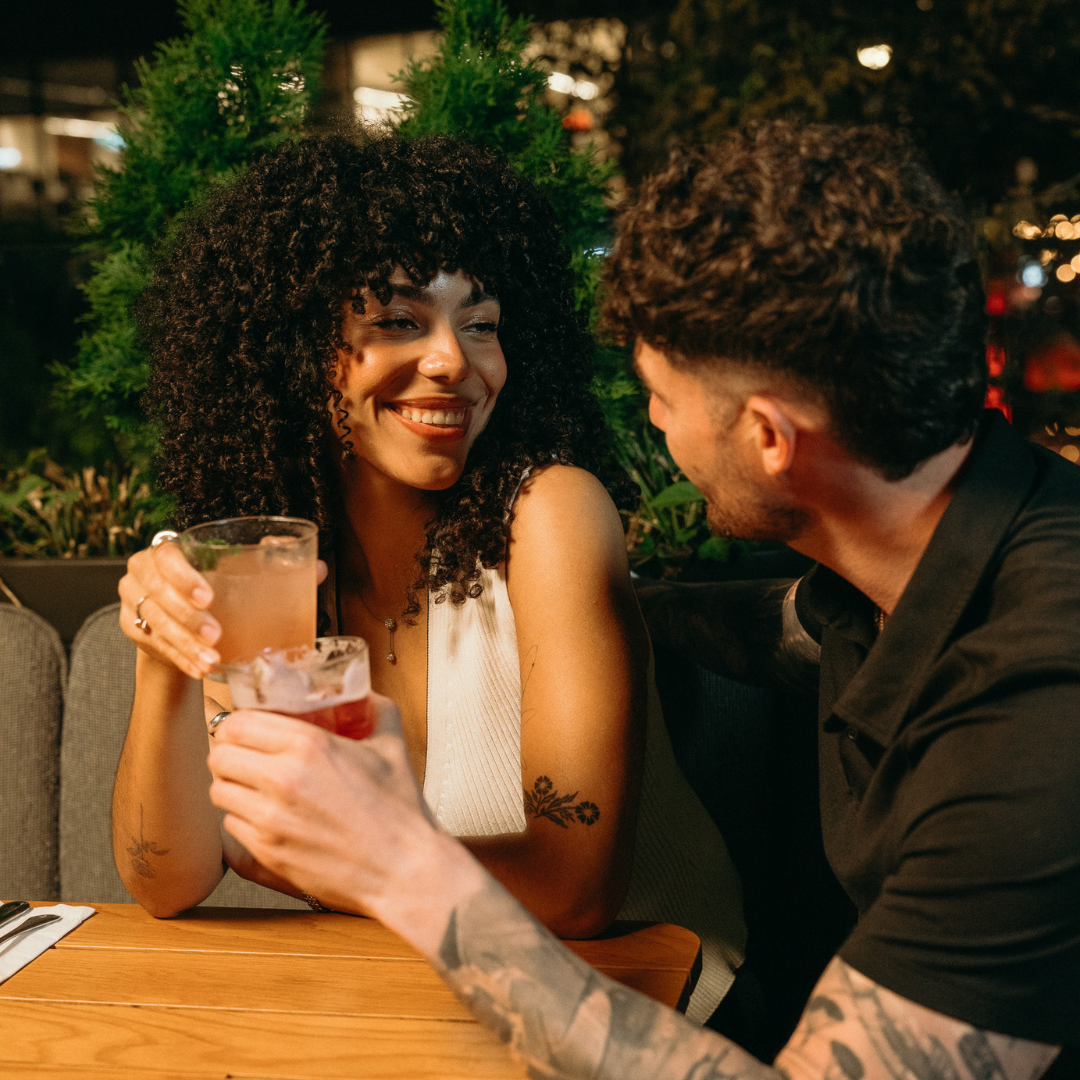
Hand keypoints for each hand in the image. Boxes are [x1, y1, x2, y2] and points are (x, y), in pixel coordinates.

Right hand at [119, 545, 328, 680]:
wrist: (186, 613)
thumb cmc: (220, 585)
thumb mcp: (242, 572)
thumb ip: (275, 565)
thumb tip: (317, 568)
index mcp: (168, 550)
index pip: (166, 555)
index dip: (183, 576)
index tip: (209, 597)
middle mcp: (143, 573)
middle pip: (158, 595)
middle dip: (187, 618)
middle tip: (216, 635)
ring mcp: (134, 603)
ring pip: (155, 625)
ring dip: (185, 644)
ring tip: (212, 660)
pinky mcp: (134, 630)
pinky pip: (157, 647)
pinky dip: (181, 660)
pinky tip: (200, 670)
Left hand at [207, 693, 438, 916]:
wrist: (403, 870)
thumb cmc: (399, 811)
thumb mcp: (391, 745)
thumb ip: (374, 709)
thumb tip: (362, 692)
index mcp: (309, 745)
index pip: (237, 724)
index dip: (236, 724)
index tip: (246, 729)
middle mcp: (282, 779)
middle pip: (218, 757)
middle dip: (229, 753)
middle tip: (247, 756)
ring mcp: (271, 820)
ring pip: (219, 792)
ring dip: (234, 786)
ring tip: (256, 787)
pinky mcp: (267, 852)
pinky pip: (231, 827)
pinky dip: (243, 819)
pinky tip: (269, 816)